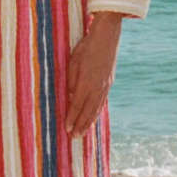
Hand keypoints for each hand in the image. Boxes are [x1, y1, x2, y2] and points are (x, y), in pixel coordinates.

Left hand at [65, 13, 122, 136]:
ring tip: (82, 133)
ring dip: (89, 122)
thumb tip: (70, 98)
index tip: (66, 129)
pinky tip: (93, 117)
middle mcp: (97, 87)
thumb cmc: (86, 47)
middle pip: (88, 111)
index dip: (71, 118)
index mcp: (87, 82)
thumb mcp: (73, 62)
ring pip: (96, 109)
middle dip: (80, 125)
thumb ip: (71, 81)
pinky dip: (97, 112)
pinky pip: (102, 102)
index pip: (77, 105)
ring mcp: (105, 86)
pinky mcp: (109, 83)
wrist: (107, 37)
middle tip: (74, 138)